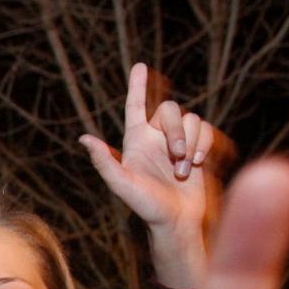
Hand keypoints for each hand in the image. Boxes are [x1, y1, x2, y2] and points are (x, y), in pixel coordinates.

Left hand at [80, 63, 228, 288]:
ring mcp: (177, 143)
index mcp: (136, 141)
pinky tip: (198, 164)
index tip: (140, 66)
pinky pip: (206, 130)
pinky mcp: (197, 150)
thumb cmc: (147, 208)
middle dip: (176, 131)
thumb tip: (83, 139)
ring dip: (191, 144)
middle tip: (177, 156)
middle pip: (170, 110)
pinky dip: (204, 145)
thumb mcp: (123, 185)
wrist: (177, 223)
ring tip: (184, 171)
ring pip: (191, 120)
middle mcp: (156, 138)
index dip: (137, 86)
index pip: (135, 106)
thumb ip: (104, 161)